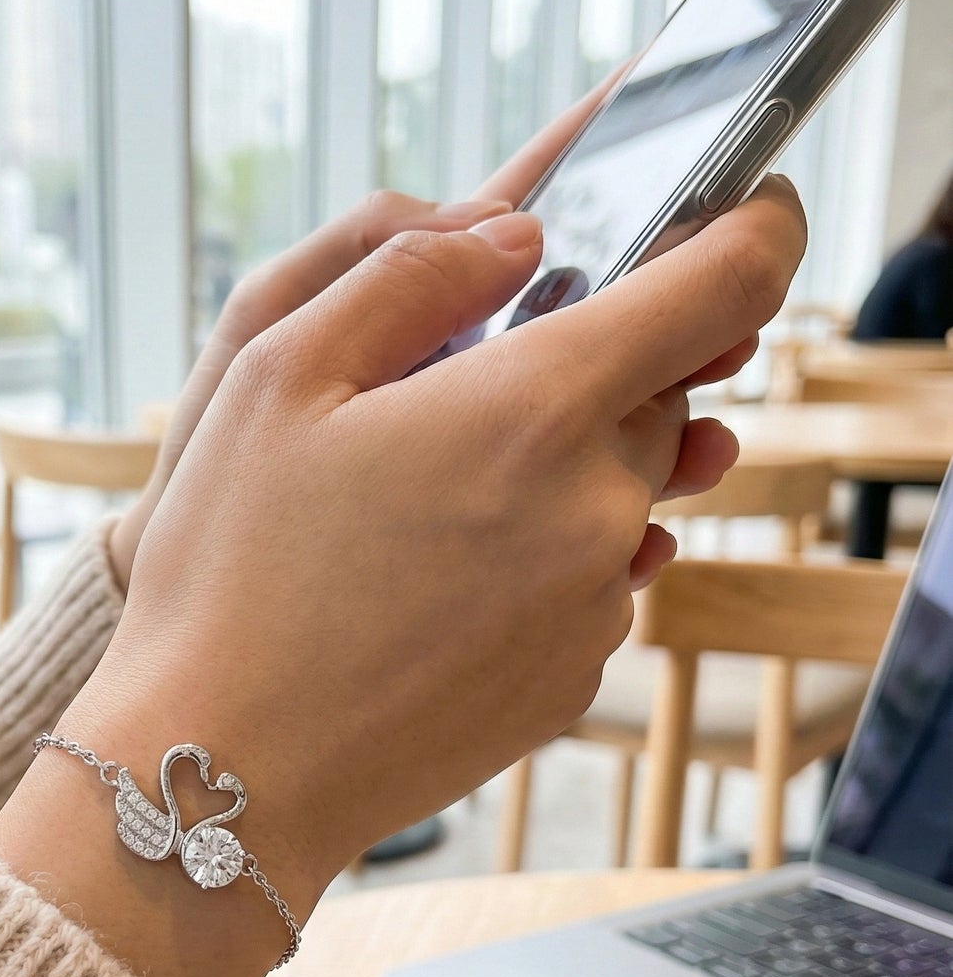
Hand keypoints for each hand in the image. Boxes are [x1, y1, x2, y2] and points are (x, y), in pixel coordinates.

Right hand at [72, 177, 805, 900]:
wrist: (223, 770)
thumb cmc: (231, 572)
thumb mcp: (274, 374)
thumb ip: (409, 272)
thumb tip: (516, 234)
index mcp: (534, 411)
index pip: (728, 283)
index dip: (753, 225)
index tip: (744, 207)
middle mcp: (597, 512)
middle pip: (663, 393)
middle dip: (596, 366)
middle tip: (475, 386)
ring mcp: (593, 609)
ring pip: (624, 493)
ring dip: (558, 469)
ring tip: (430, 504)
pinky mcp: (571, 682)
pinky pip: (591, 582)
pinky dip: (540, 557)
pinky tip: (434, 585)